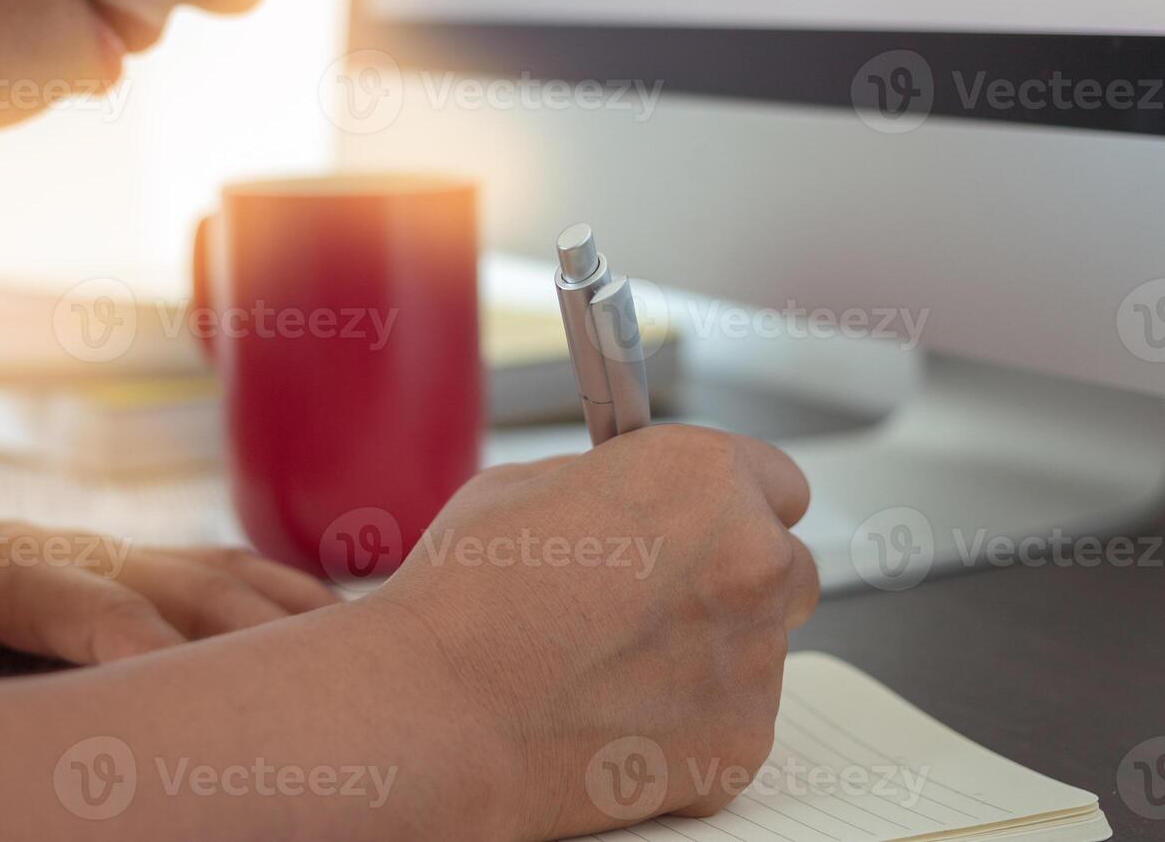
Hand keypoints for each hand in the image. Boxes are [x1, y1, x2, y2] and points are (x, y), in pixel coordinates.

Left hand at [0, 510, 339, 685]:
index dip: (155, 657)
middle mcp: (90, 550)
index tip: (205, 715)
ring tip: (374, 651)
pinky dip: (288, 595)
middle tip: (340, 687)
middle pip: (200, 589)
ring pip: (233, 573)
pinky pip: (229, 569)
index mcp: (18, 567)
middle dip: (267, 640)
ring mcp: (123, 550)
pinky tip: (335, 627)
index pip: (106, 615)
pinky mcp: (139, 561)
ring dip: (299, 610)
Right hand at [368, 424, 819, 840]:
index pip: (776, 482)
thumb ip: (610, 486)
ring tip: (615, 662)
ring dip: (711, 649)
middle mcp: (750, 561)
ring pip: (759, 648)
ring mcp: (754, 660)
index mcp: (705, 479)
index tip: (707, 522)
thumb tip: (632, 501)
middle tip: (659, 596)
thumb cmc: (466, 599)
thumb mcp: (527, 487)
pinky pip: (735, 719)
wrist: (437, 713)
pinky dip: (691, 719)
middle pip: (784, 566)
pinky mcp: (741, 743)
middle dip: (733, 577)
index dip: (733, 503)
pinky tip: (618, 710)